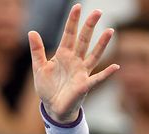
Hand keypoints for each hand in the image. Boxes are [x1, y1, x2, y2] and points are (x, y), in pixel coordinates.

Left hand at [28, 5, 118, 123]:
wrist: (53, 108)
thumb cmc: (48, 88)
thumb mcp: (39, 67)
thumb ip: (37, 50)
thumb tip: (32, 31)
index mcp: (63, 55)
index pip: (69, 34)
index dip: (72, 21)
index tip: (77, 7)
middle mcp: (75, 61)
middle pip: (84, 40)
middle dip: (90, 26)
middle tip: (97, 11)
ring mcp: (82, 72)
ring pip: (94, 55)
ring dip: (102, 44)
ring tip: (110, 31)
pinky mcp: (84, 85)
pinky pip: (97, 78)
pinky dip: (107, 73)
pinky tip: (116, 66)